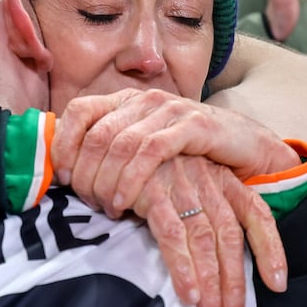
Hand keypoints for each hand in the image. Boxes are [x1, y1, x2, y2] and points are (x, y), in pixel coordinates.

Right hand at [51, 88, 293, 306]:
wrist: (104, 123)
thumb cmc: (137, 159)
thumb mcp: (175, 176)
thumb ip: (191, 204)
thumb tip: (205, 249)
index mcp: (216, 175)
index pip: (254, 212)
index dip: (270, 248)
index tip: (277, 283)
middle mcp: (204, 178)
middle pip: (229, 236)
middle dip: (233, 282)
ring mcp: (179, 182)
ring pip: (206, 239)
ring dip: (212, 282)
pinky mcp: (152, 189)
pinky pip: (173, 234)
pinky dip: (182, 266)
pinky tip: (187, 293)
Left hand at [53, 88, 299, 214]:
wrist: (245, 144)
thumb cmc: (188, 152)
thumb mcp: (145, 146)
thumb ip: (112, 150)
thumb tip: (69, 173)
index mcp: (126, 100)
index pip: (79, 110)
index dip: (64, 144)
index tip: (61, 177)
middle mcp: (144, 99)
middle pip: (96, 134)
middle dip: (85, 173)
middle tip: (85, 201)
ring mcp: (169, 110)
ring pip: (120, 144)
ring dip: (105, 181)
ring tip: (104, 206)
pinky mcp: (192, 126)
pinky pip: (150, 152)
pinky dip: (131, 179)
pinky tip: (124, 201)